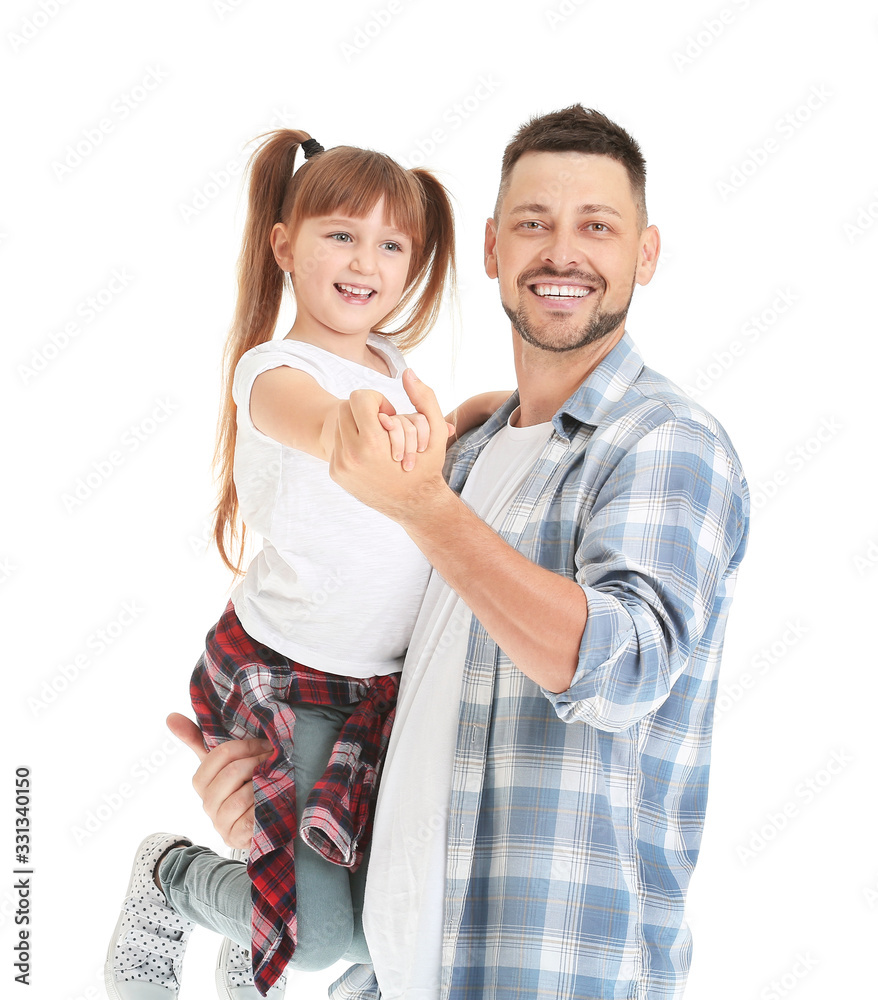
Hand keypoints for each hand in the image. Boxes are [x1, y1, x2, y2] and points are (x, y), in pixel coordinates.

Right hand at [166, 713, 271, 849]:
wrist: (259, 821)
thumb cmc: (241, 784)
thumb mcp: (224, 761)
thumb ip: (198, 739)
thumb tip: (170, 717)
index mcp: (202, 781)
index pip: (219, 755)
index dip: (246, 746)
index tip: (265, 744)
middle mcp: (207, 803)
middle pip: (232, 773)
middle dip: (257, 762)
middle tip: (274, 758)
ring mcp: (220, 823)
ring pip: (241, 796)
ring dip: (263, 784)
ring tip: (277, 777)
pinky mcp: (235, 838)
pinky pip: (248, 819)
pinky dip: (262, 807)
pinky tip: (272, 800)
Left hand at [330, 369, 450, 522]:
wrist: (414, 505)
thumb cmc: (427, 466)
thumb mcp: (433, 431)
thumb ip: (425, 397)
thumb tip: (408, 371)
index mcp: (372, 443)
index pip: (359, 397)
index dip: (377, 400)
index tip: (389, 415)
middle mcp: (351, 456)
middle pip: (344, 408)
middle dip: (364, 412)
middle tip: (382, 425)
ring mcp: (341, 466)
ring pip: (339, 425)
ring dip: (357, 427)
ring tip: (377, 440)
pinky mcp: (336, 474)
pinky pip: (337, 444)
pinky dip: (352, 444)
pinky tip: (370, 456)